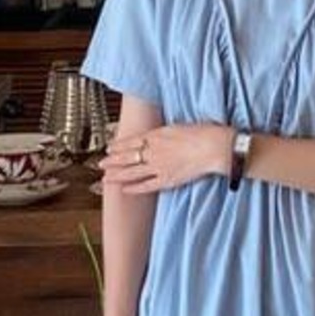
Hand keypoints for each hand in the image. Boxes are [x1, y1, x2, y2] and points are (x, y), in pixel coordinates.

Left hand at [97, 121, 232, 196]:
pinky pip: (147, 185)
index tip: (110, 148)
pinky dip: (134, 188)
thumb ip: (163, 132)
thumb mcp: (178, 126)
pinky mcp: (167, 180)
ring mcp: (159, 166)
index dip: (119, 146)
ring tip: (105, 177)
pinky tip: (124, 189)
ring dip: (117, 174)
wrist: (214, 146)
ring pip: (132, 172)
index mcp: (157, 135)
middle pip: (128, 156)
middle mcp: (154, 150)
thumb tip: (156, 135)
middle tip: (100, 164)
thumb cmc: (202, 133)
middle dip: (112, 161)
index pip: (132, 141)